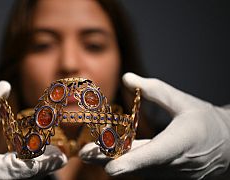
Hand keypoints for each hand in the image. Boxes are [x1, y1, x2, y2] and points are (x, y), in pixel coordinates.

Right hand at [0, 81, 66, 178]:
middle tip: (62, 156)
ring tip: (59, 155)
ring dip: (38, 168)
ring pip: (15, 178)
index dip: (26, 165)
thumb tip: (4, 86)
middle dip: (39, 168)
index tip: (49, 156)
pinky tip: (43, 156)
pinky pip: (11, 174)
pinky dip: (28, 166)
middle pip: (14, 177)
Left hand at [80, 72, 229, 178]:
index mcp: (182, 141)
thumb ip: (154, 91)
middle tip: (85, 153)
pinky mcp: (169, 178)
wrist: (227, 145)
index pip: (156, 154)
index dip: (133, 162)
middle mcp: (176, 163)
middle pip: (138, 166)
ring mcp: (173, 175)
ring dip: (114, 161)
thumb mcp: (183, 102)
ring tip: (90, 152)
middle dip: (109, 160)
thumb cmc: (206, 122)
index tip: (111, 168)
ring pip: (138, 171)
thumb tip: (126, 78)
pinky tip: (111, 155)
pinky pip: (144, 172)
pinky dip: (127, 164)